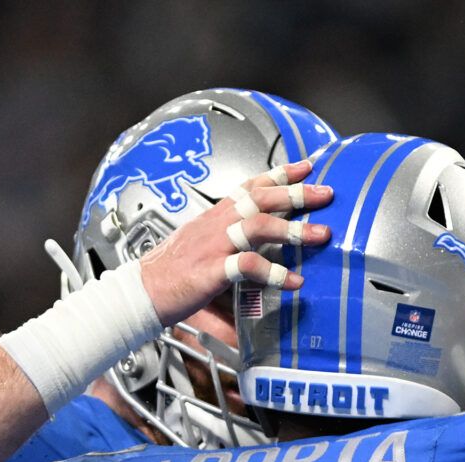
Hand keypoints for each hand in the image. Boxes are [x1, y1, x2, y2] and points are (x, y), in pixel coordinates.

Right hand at [138, 160, 334, 325]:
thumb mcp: (203, 251)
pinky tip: (294, 281)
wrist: (138, 292)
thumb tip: (259, 262)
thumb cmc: (169, 275)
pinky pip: (247, 266)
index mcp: (213, 217)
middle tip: (326, 193)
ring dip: (292, 229)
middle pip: (260, 198)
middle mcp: (215, 225)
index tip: (306, 165)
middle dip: (296, 192)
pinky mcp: (210, 271)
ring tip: (321, 235)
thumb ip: (231, 250)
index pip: (249, 186)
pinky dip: (273, 273)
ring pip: (257, 225)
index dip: (279, 173)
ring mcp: (213, 246)